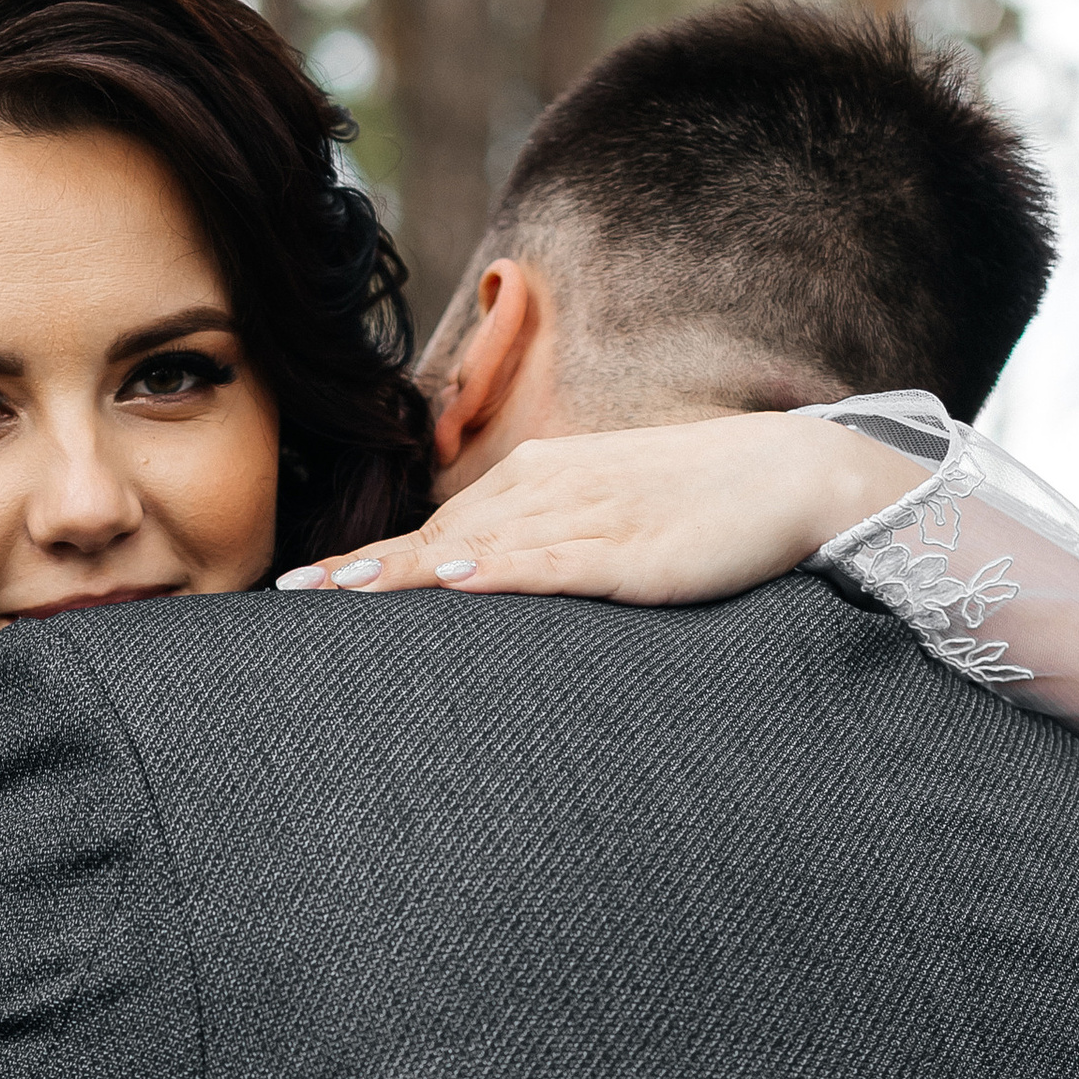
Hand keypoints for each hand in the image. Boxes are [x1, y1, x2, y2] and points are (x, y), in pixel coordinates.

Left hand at [277, 412, 922, 605]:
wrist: (793, 477)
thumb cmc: (693, 508)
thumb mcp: (599, 528)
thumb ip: (537, 555)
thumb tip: (473, 595)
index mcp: (531, 486)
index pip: (430, 532)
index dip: (361, 565)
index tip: (294, 592)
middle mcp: (546, 492)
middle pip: (436, 538)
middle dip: (361, 573)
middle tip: (286, 601)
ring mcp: (591, 517)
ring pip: (480, 544)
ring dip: (408, 569)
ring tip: (339, 593)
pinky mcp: (636, 550)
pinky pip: (559, 559)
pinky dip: (506, 568)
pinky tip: (459, 580)